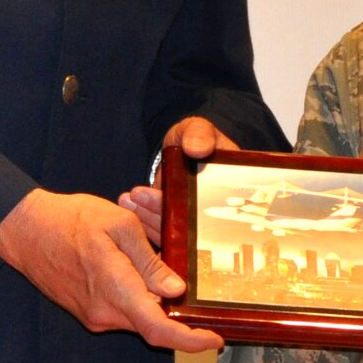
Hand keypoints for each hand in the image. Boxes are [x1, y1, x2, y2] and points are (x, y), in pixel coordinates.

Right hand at [0, 186, 223, 351]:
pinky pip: (123, 307)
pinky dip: (138, 290)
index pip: (159, 330)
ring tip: (157, 250)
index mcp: (116, 290)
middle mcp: (105, 312)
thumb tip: (174, 290)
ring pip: (139, 312)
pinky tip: (137, 260)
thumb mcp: (119, 227)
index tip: (214, 340)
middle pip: (154, 322)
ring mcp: (94, 314)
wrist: (23, 228)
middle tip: (191, 279)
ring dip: (155, 292)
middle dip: (178, 307)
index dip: (190, 341)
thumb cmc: (68, 221)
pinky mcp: (88, 310)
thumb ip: (150, 261)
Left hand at [119, 118, 240, 247]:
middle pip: (195, 226)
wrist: (181, 149)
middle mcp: (221, 212)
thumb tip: (198, 149)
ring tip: (129, 199)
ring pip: (178, 232)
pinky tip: (130, 208)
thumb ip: (199, 133)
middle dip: (164, 213)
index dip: (194, 208)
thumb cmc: (194, 138)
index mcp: (234, 190)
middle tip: (138, 196)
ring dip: (150, 218)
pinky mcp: (182, 227)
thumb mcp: (197, 129)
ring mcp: (200, 223)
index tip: (165, 196)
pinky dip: (147, 224)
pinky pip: (167, 233)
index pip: (219, 208)